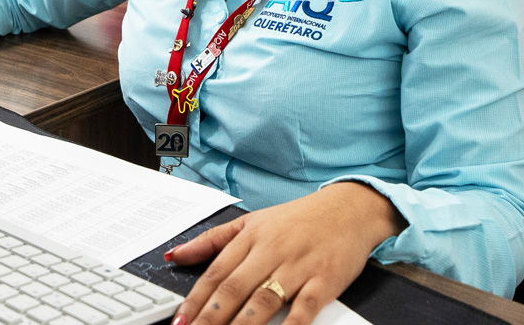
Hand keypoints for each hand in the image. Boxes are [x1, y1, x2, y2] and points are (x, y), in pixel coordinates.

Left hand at [167, 181, 404, 324]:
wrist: (348, 209)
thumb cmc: (298, 219)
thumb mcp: (252, 221)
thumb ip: (212, 240)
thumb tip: (175, 255)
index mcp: (251, 236)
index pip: (216, 272)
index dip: (196, 300)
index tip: (180, 321)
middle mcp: (271, 250)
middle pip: (235, 288)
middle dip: (211, 317)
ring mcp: (298, 266)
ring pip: (264, 299)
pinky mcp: (324, 280)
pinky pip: (304, 308)